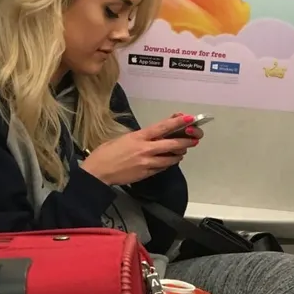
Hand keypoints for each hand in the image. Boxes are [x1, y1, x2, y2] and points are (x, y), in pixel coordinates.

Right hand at [81, 115, 198, 186]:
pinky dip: (167, 163)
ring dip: (178, 154)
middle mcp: (145, 149)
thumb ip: (140, 137)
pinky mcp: (146, 173)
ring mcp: (147, 163)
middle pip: (172, 144)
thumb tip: (153, 135)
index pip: (162, 127)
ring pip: (171, 158)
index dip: (177, 122)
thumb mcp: (123, 138)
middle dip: (186, 141)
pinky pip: (162, 168)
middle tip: (194, 139)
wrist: (98, 172)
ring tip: (181, 152)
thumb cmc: (106, 153)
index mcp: (139, 137)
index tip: (189, 119)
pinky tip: (168, 161)